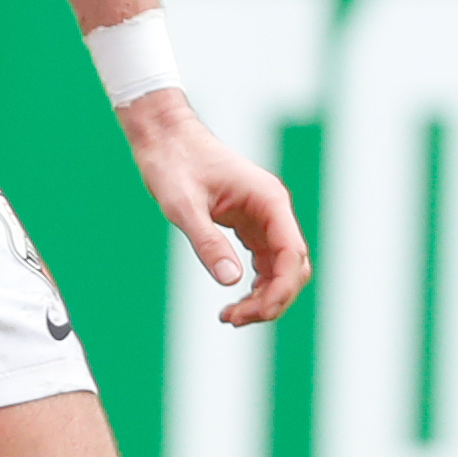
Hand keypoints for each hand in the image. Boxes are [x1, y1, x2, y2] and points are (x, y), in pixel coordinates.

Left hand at [123, 89, 308, 327]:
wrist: (165, 137)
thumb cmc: (173, 164)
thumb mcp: (183, 206)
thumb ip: (207, 241)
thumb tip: (231, 280)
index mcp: (268, 200)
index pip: (292, 255)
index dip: (280, 290)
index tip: (251, 313)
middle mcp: (272, 210)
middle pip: (293, 266)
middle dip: (272, 299)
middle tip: (233, 318)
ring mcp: (263, 217)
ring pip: (280, 268)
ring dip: (264, 297)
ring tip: (229, 316)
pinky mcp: (249, 224)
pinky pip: (264, 262)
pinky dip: (254, 285)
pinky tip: (233, 301)